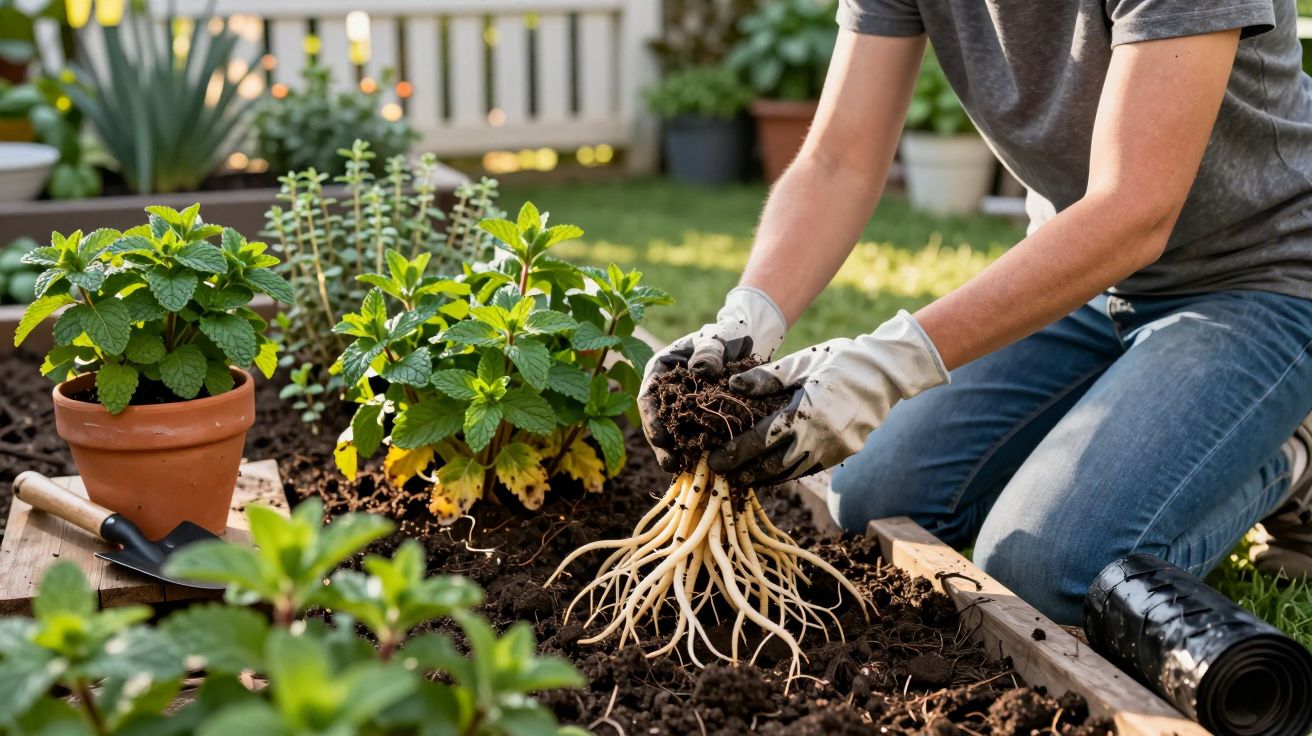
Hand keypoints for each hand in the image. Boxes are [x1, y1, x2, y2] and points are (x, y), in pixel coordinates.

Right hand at [639, 287, 787, 470]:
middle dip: (661, 444)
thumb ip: (709, 351)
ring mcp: (683, 404)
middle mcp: (668, 390)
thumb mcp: (718, 339)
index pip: (648, 396)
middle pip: (657, 420)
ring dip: (676, 451)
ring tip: (682, 470)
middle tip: (670, 463)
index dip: (650, 419)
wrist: (749, 340)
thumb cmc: (728, 335)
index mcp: (661, 368)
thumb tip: (700, 370)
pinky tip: (701, 464)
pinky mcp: (700, 416)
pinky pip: (694, 434)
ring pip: (674, 432)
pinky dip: (695, 449)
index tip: (660, 437)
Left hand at [706, 310, 949, 485]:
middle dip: (744, 473)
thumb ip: (767, 377)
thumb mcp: (801, 362)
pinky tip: (772, 470)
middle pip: (772, 466)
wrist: (885, 373)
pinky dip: (787, 472)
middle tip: (722, 474)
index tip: (713, 460)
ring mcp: (832, 450)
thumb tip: (733, 386)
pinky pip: (808, 469)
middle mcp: (817, 438)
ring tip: (743, 476)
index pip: (759, 441)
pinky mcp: (842, 454)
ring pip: (790, 473)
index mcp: (803, 414)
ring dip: (764, 477)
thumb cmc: (840, 361)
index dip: (733, 454)